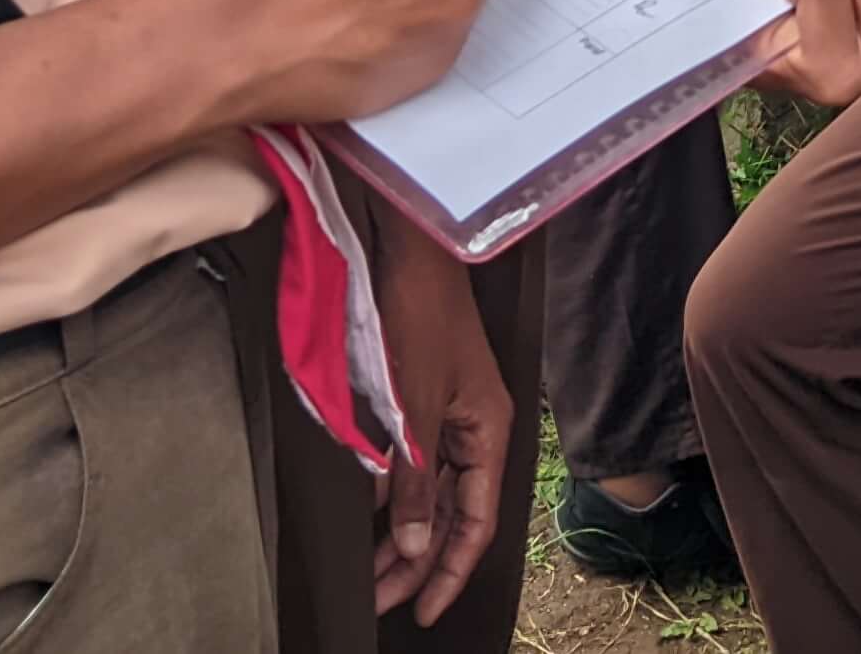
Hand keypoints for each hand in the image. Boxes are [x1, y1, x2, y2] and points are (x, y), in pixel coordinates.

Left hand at [371, 234, 509, 623]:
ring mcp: (451, 413)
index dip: (448, 572)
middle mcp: (475, 428)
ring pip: (433, 492)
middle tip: (380, 600)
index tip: (421, 611)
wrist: (409, 250)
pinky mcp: (425, 398)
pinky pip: (416, 464)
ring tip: (372, 571)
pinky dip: (396, 496)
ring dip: (404, 534)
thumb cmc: (421, 315)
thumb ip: (416, 480)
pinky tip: (372, 518)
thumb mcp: (415, 407)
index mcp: (488, 432)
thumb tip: (414, 545)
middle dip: (418, 562)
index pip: (475, 523)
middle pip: (453, 514)